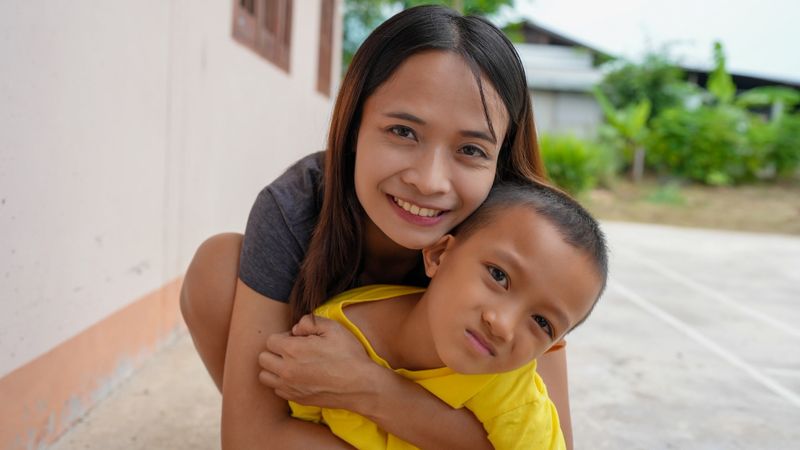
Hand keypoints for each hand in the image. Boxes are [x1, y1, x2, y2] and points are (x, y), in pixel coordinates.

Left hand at [258, 314, 380, 410]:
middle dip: (275, 351)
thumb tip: (295, 328)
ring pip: (265, 376)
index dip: (284, 337)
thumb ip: (309, 321)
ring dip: (274, 368)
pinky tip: (299, 377)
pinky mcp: (296, 399)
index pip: (270, 340)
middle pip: (263, 358)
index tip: (298, 339)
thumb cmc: (348, 355)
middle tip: (293, 351)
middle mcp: (286, 370)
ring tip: (291, 364)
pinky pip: (277, 390)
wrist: (360, 386)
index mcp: (292, 350)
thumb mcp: (333, 328)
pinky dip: (282, 383)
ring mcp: (289, 387)